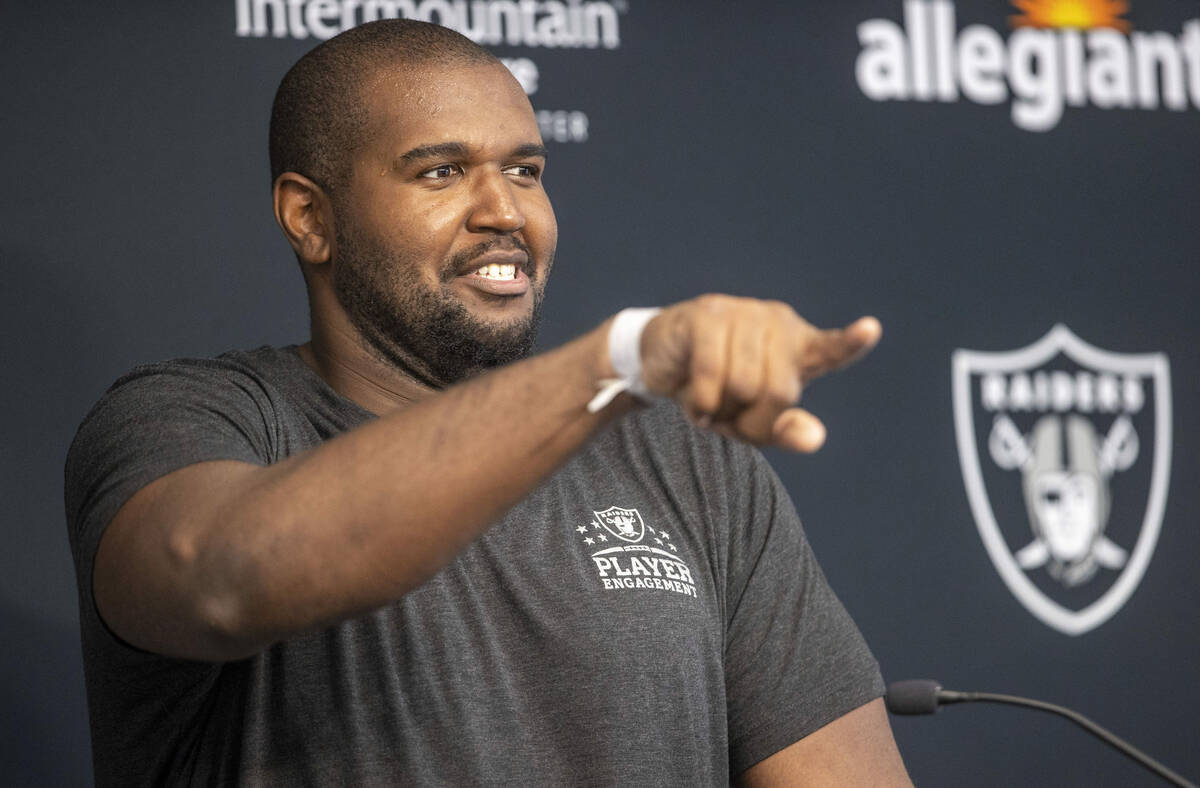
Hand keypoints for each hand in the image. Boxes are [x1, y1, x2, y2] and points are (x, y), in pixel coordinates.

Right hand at [637, 295, 880, 451]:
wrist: (661, 363)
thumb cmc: (716, 390)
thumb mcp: (749, 420)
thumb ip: (782, 430)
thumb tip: (815, 439)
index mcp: (797, 346)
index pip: (831, 348)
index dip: (851, 342)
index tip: (870, 329)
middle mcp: (776, 322)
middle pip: (778, 393)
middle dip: (749, 419)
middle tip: (728, 413)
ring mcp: (742, 312)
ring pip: (743, 384)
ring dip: (719, 409)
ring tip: (709, 399)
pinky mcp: (707, 314)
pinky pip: (711, 372)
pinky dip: (700, 401)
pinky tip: (693, 404)